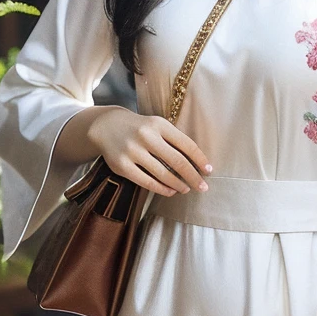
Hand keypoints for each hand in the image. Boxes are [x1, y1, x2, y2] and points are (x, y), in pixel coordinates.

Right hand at [86, 106, 211, 196]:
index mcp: (159, 124)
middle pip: (177, 161)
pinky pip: (146, 181)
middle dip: (193, 177)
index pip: (186, 144)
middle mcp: (146, 136)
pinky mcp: (122, 166)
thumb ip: (174, 140)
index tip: (209, 171)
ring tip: (187, 189)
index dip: (200, 159)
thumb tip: (197, 163)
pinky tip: (171, 191)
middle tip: (203, 187)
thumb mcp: (157, 125)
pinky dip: (162, 189)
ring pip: (163, 174)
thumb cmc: (140, 128)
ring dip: (178, 184)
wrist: (107, 126)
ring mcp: (133, 151)